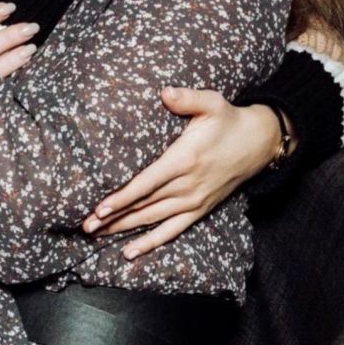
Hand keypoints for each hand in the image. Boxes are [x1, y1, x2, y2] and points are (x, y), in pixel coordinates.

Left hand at [82, 87, 284, 257]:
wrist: (258, 143)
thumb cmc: (228, 120)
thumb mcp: (211, 103)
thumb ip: (186, 98)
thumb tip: (165, 92)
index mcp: (184, 159)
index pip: (146, 183)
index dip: (122, 197)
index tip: (100, 208)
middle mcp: (187, 185)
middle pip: (143, 205)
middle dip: (113, 217)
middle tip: (85, 226)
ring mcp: (193, 200)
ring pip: (152, 220)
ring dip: (123, 229)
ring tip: (96, 235)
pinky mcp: (199, 209)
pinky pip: (172, 231)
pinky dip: (151, 242)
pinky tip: (130, 252)